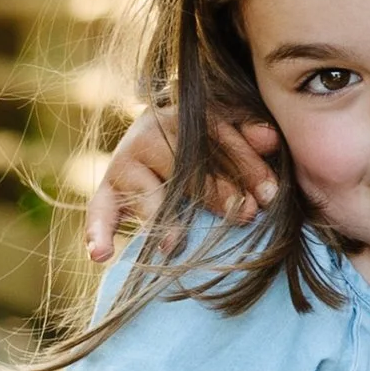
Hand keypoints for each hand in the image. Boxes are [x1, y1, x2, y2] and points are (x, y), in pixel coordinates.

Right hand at [85, 106, 281, 262]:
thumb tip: (272, 139)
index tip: (270, 193)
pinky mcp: (107, 190)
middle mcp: (149, 133)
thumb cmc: (203, 143)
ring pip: (145, 188)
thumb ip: (248, 134)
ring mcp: (124, 162)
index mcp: (183, 115)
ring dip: (160, 215)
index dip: (246, 163)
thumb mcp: (226, 132)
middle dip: (216, 191)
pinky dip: (97, 231)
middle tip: (242, 215)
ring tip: (174, 244)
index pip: (217, 133)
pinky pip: (99, 210)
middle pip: (183, 162)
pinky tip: (101, 254)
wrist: (151, 137)